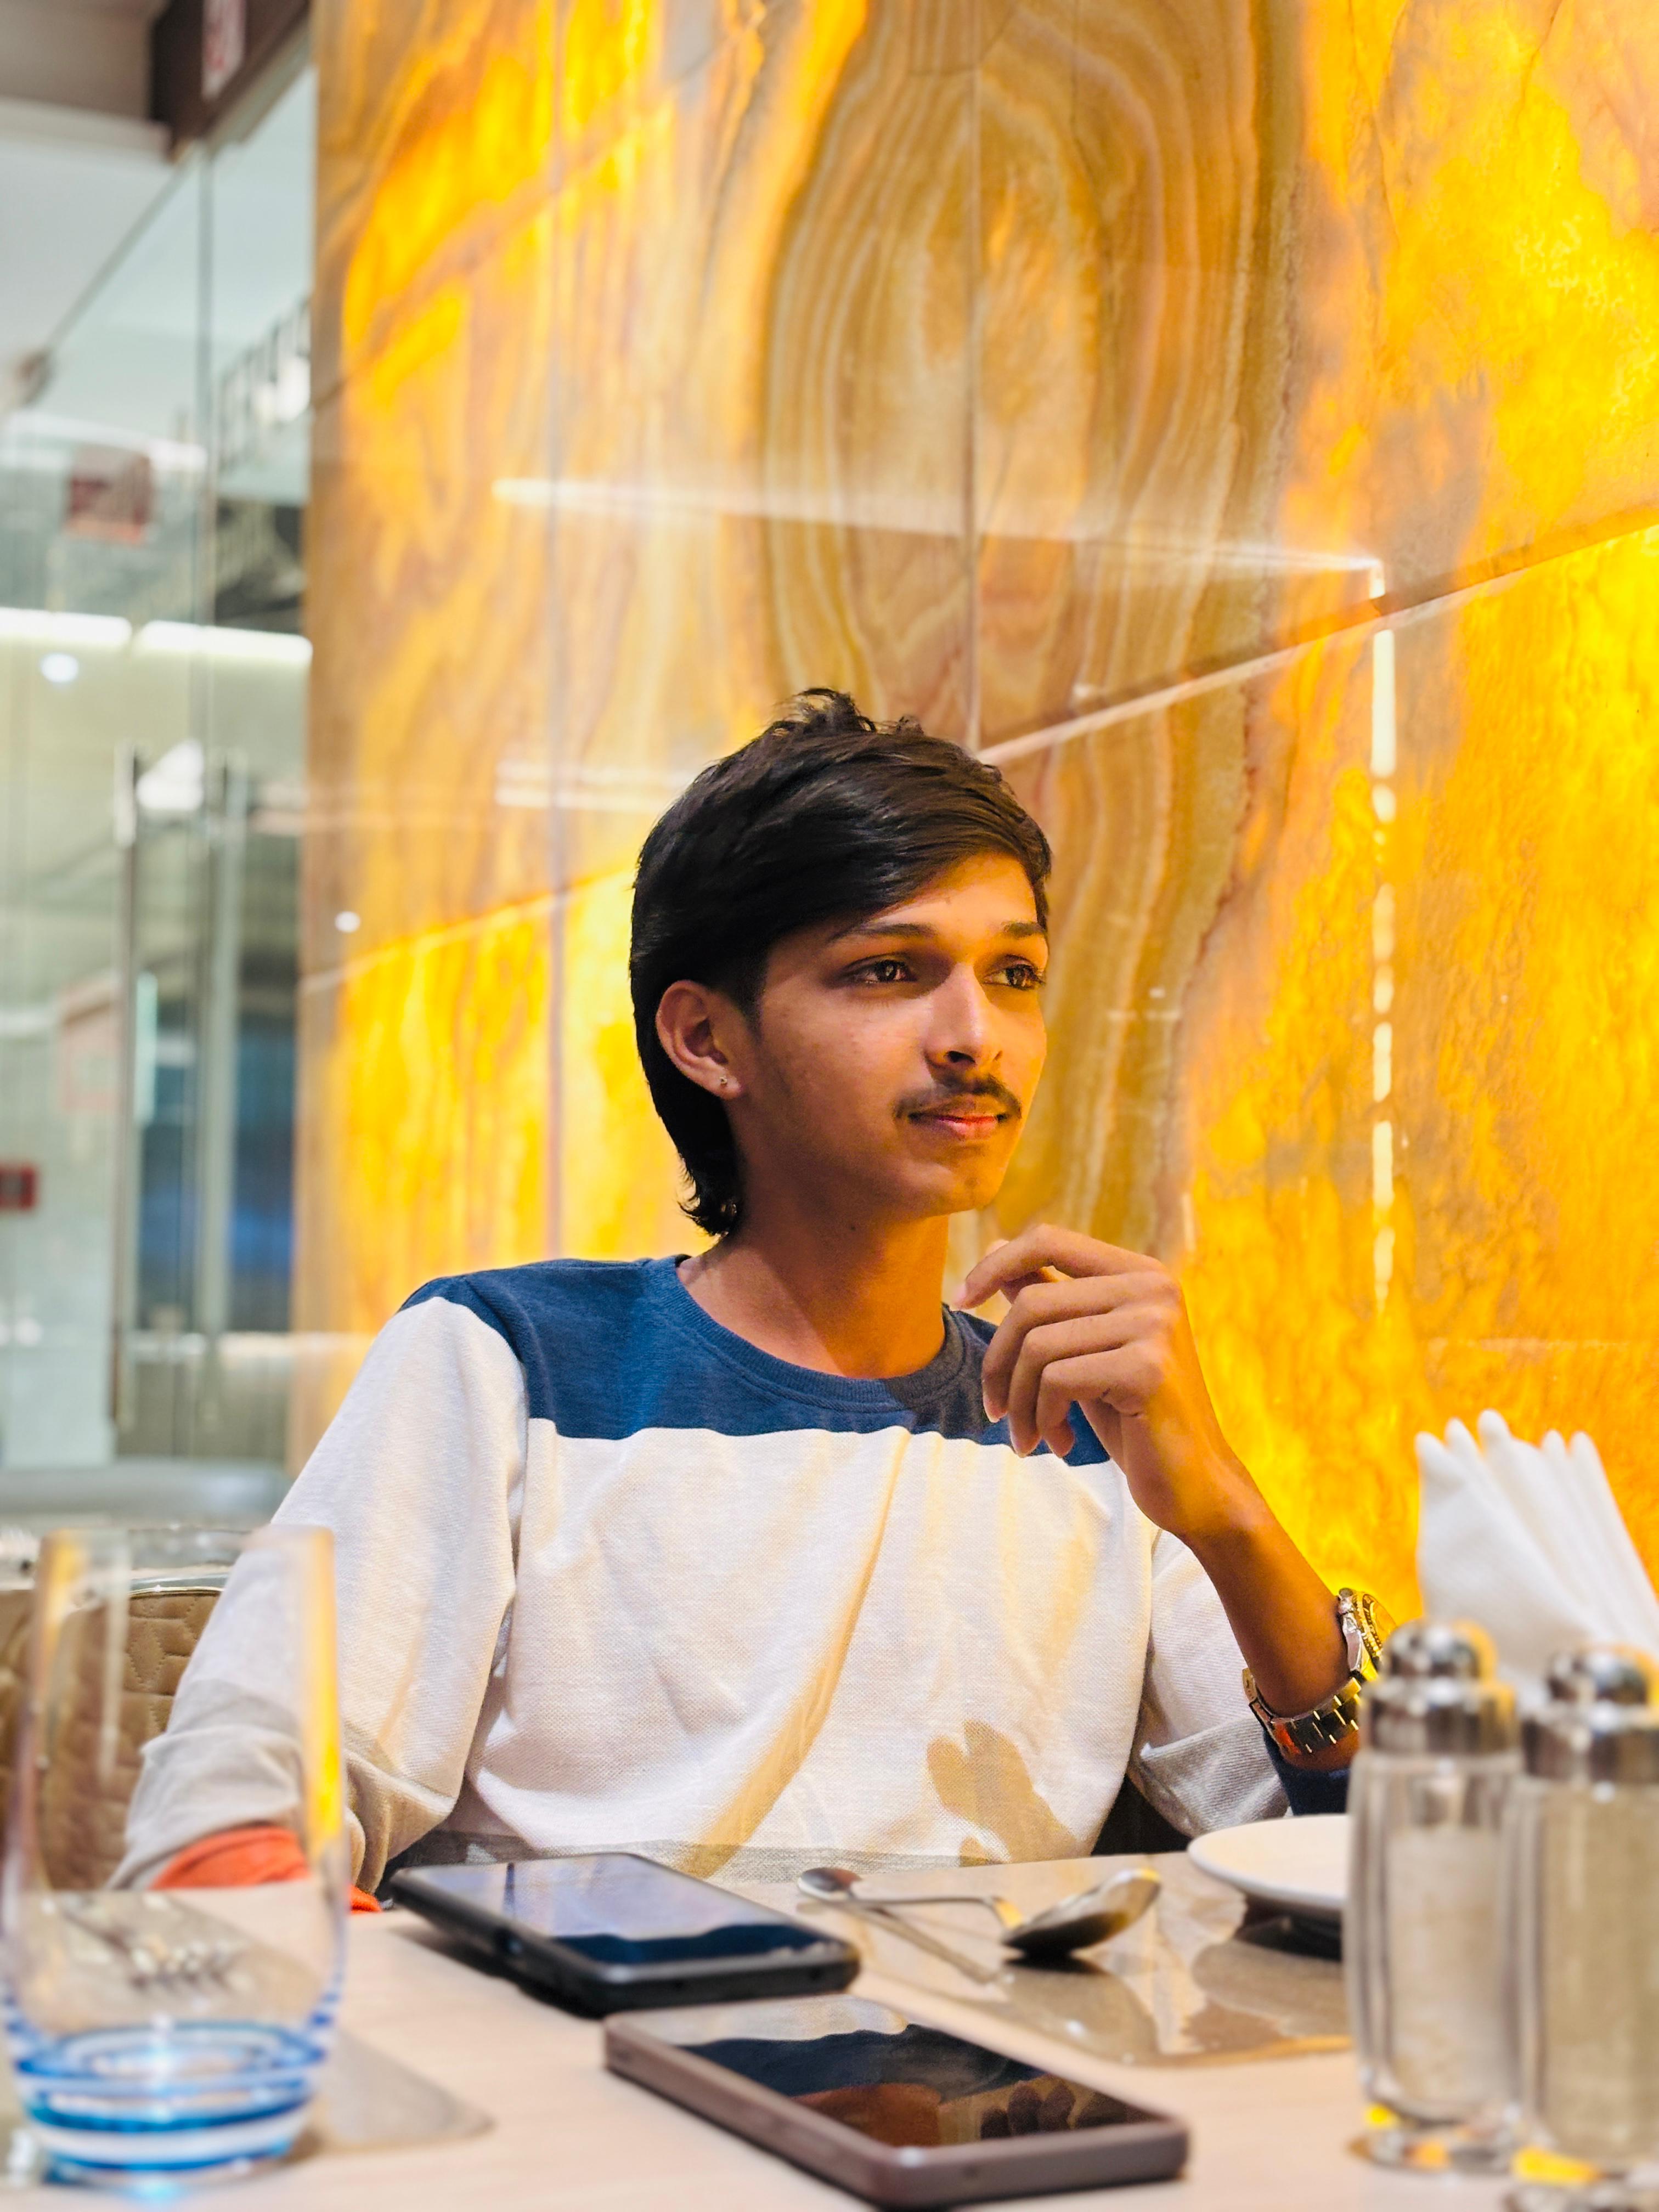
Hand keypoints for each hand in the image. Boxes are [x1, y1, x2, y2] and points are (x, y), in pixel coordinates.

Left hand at [963, 1224, 1262, 1550]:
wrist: (1194, 1483)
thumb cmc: (1134, 1416)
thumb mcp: (1086, 1351)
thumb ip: (1052, 1299)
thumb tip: (999, 1251)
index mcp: (1140, 1272)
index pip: (1048, 1239)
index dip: (993, 1265)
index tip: (960, 1300)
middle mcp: (1153, 1287)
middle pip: (1032, 1304)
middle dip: (998, 1362)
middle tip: (997, 1409)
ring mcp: (1154, 1325)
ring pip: (1038, 1347)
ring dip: (1019, 1402)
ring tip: (1027, 1436)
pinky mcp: (1148, 1369)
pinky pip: (1056, 1381)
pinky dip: (1043, 1418)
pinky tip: (1061, 1444)